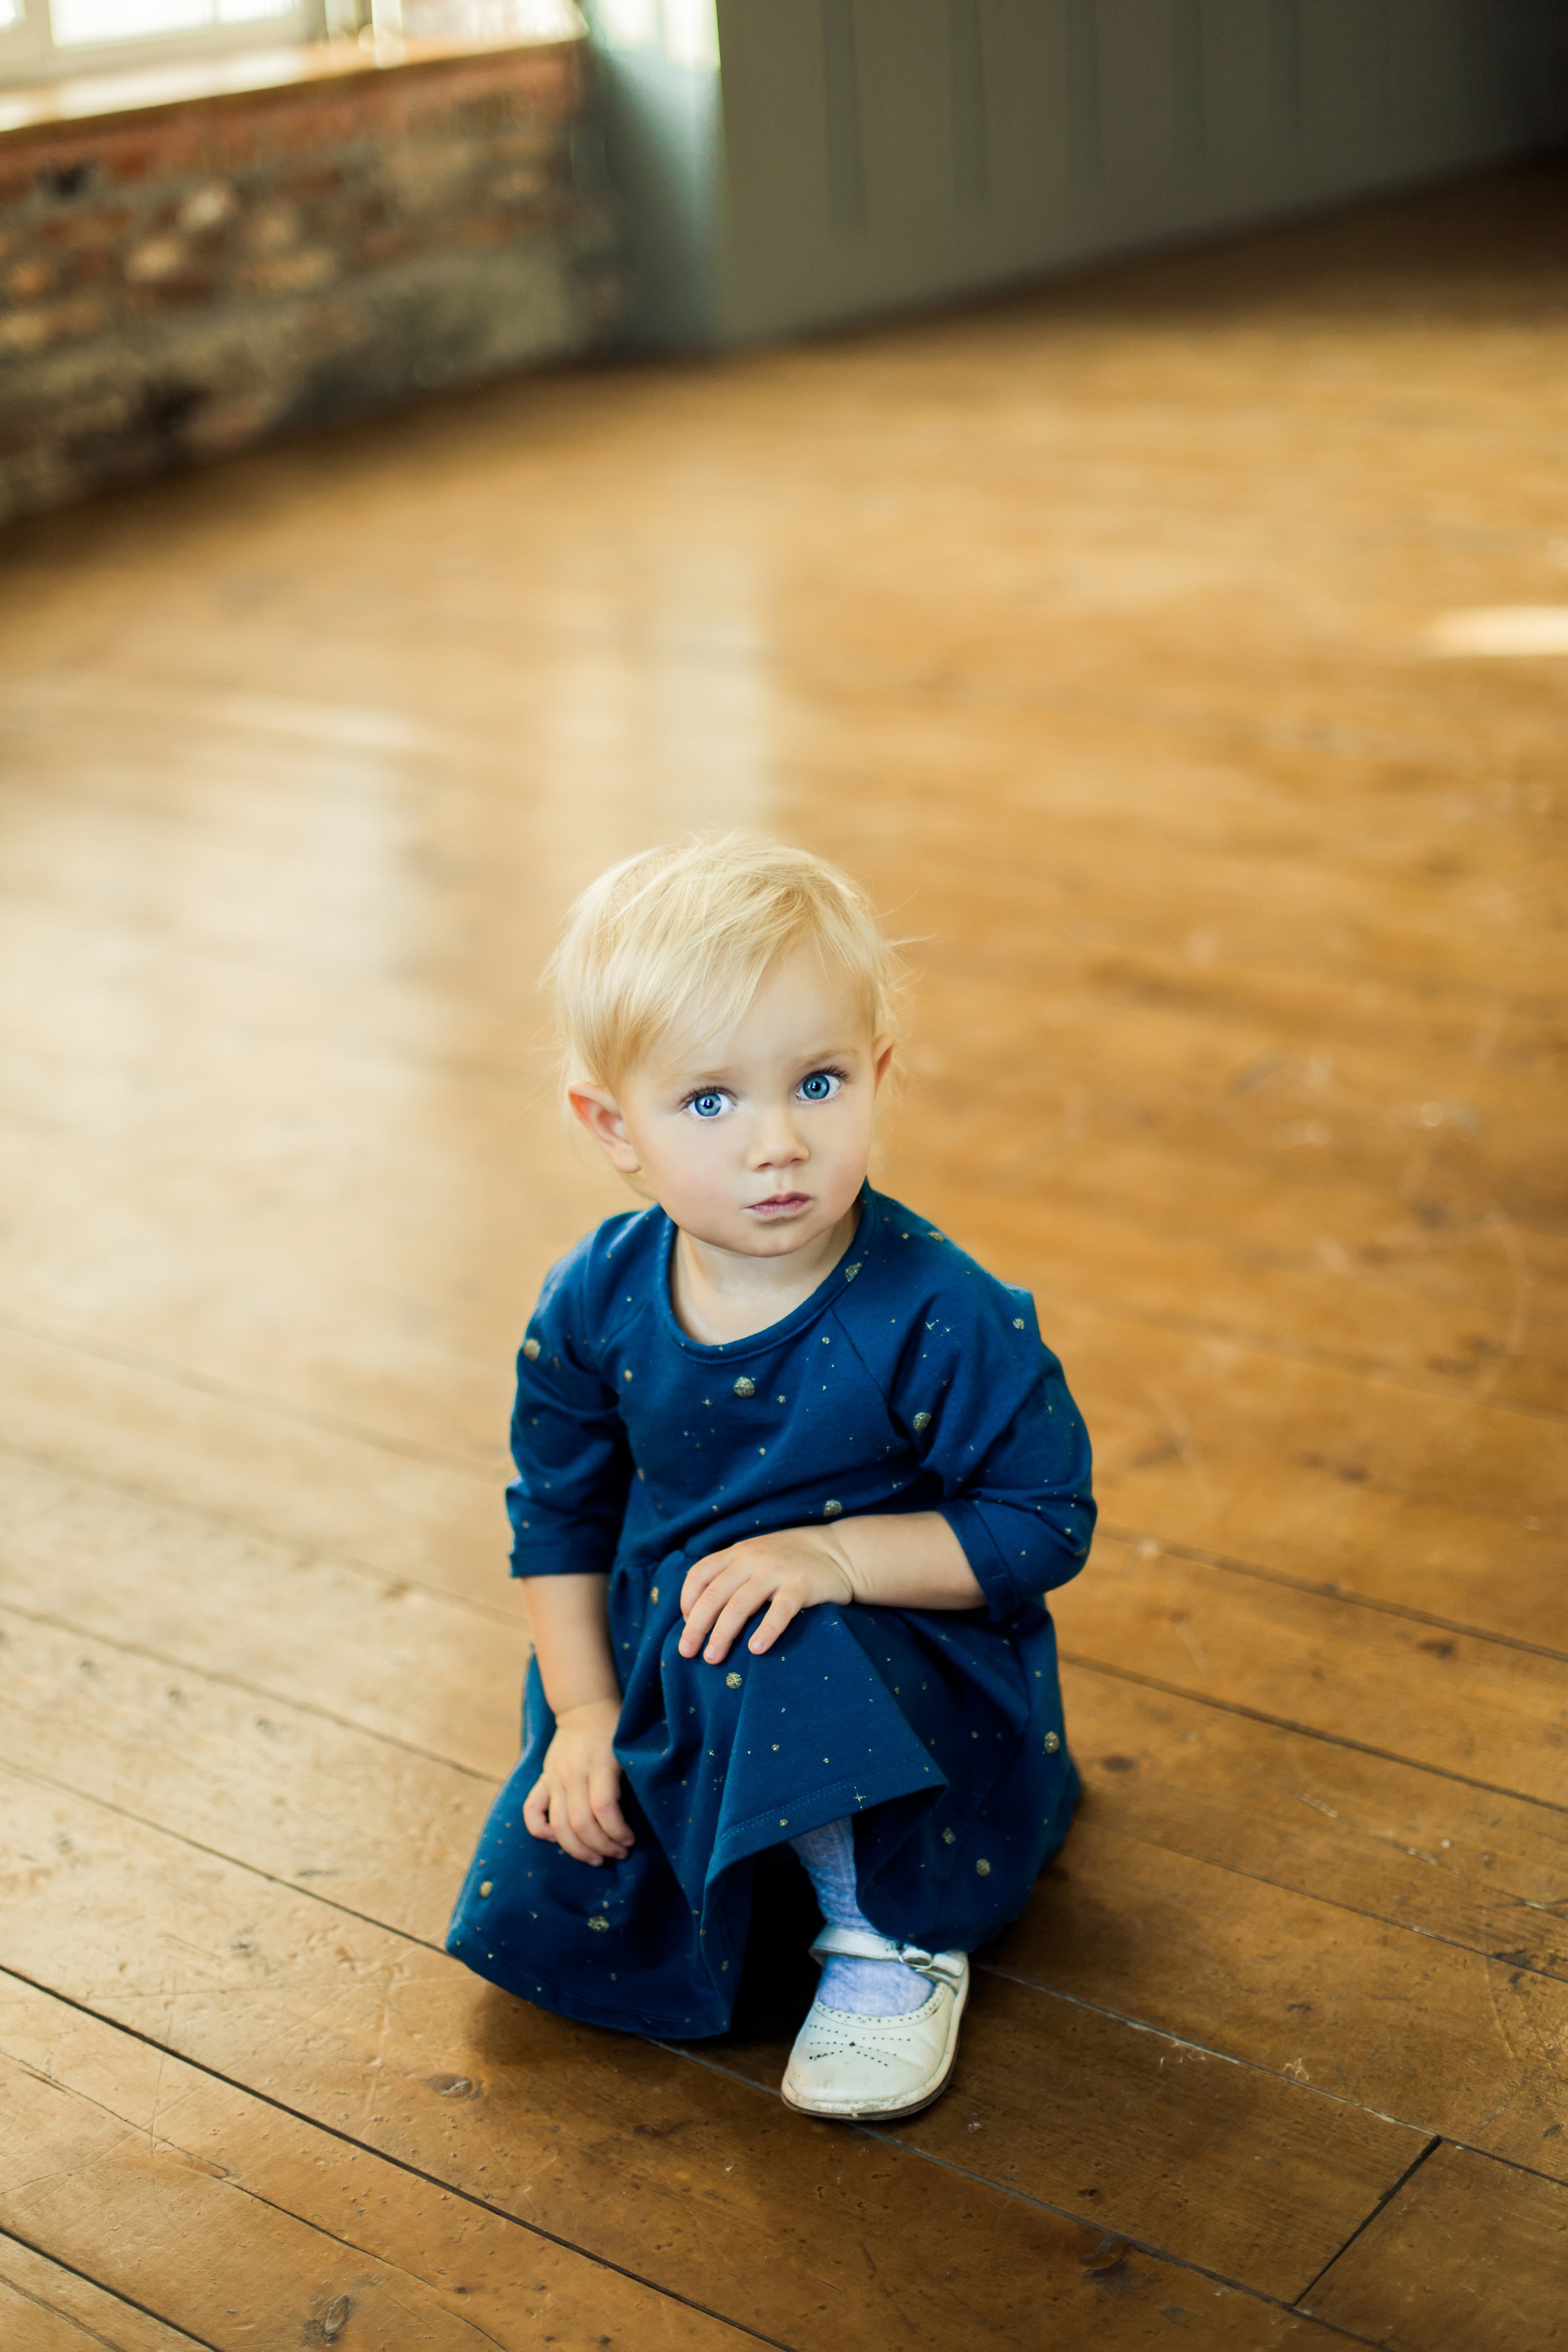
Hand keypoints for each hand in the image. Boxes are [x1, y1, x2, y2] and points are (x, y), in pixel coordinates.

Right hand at [522, 1697, 632, 1865]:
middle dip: (602, 1847)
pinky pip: (531, 1809)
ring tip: (597, 1858)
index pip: (604, 1809)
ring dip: (578, 1849)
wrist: (585, 1706)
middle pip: (581, 1823)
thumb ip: (629, 1780)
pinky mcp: (544, 1779)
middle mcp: (573, 1773)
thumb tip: (640, 1818)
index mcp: (599, 1764)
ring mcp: (555, 1777)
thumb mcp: (628, 1749)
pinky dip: (540, 1830)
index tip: (631, 1841)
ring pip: (558, 1825)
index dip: (618, 1832)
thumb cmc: (615, 1729)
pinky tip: (558, 1839)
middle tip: (619, 1854)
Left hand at [679, 1529, 853, 1663]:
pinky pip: (779, 1611)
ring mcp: (777, 1571)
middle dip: (697, 1626)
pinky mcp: (801, 1586)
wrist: (839, 1551)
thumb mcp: (756, 1555)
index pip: (699, 1574)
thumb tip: (699, 1611)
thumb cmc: (790, 1560)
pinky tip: (755, 1650)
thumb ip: (731, 1573)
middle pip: (715, 1595)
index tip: (686, 1625)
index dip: (687, 1601)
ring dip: (722, 1634)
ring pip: (740, 1605)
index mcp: (737, 1553)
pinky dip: (766, 1630)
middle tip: (687, 1652)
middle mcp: (752, 1559)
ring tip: (713, 1657)